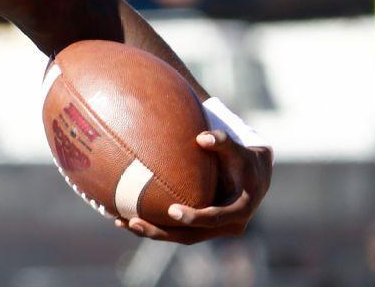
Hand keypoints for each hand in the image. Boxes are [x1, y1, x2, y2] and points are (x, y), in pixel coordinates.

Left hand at [116, 129, 272, 243]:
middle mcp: (225, 226)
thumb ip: (223, 142)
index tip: (172, 211)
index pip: (214, 218)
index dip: (194, 217)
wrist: (254, 177)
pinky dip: (154, 225)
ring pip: (179, 236)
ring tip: (121, 222)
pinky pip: (175, 230)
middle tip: (133, 222)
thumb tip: (203, 137)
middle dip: (161, 232)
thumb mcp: (237, 151)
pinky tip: (126, 217)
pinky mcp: (200, 228)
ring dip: (151, 232)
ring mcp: (211, 230)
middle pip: (190, 236)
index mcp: (238, 211)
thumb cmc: (242, 159)